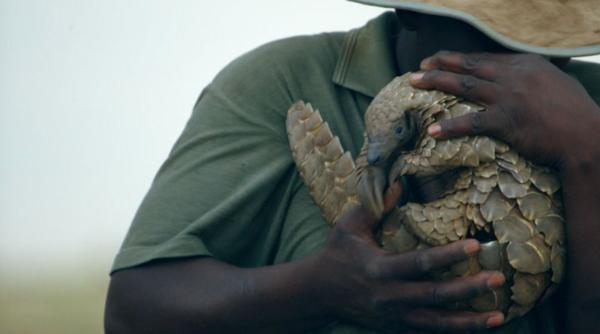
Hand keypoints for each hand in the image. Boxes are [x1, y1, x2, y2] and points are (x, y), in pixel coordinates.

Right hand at [316, 183, 504, 332]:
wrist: (318, 294)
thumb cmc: (336, 254)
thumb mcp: (349, 227)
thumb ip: (374, 206)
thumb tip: (399, 182)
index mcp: (379, 269)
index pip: (418, 262)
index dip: (447, 255)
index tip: (473, 245)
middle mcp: (389, 296)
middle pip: (434, 295)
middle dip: (468, 289)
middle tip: (498, 278)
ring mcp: (394, 316)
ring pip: (437, 322)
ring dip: (469, 320)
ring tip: (499, 315)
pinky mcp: (397, 326)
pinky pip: (430, 331)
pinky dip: (455, 330)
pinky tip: (481, 325)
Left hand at [409, 51, 599, 170]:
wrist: (587, 137)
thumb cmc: (575, 113)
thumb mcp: (556, 83)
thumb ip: (534, 78)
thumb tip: (523, 77)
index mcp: (525, 64)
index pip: (484, 58)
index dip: (459, 58)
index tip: (439, 59)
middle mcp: (514, 76)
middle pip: (469, 66)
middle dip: (440, 63)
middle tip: (418, 66)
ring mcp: (509, 97)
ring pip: (464, 85)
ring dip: (436, 82)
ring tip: (413, 83)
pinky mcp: (507, 121)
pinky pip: (472, 122)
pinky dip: (451, 126)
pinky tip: (433, 130)